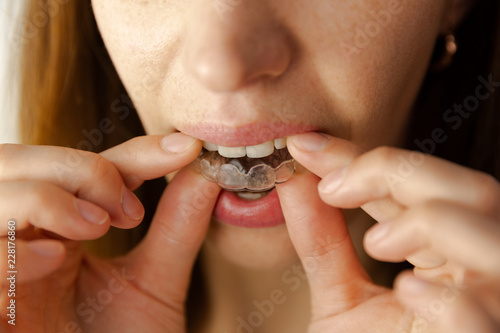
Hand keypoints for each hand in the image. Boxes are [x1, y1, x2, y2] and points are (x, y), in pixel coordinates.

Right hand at [0, 133, 220, 332]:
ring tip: (96, 229)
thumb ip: (177, 228)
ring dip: (44, 196)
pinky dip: (8, 249)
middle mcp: (19, 243)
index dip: (132, 152)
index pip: (84, 168)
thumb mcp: (154, 286)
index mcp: (58, 233)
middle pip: (17, 161)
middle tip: (125, 209)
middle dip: (76, 169)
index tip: (185, 149)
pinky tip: (54, 261)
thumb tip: (208, 172)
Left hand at [277, 132, 499, 331]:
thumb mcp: (344, 300)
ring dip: (427, 219)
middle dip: (397, 172)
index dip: (364, 156)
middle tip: (333, 186)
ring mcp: (491, 311)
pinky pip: (479, 317)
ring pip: (491, 230)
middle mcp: (483, 279)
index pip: (420, 186)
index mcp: (450, 261)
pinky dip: (448, 299)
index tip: (304, 147)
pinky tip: (407, 291)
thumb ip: (324, 241)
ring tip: (377, 242)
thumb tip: (294, 179)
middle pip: (472, 190)